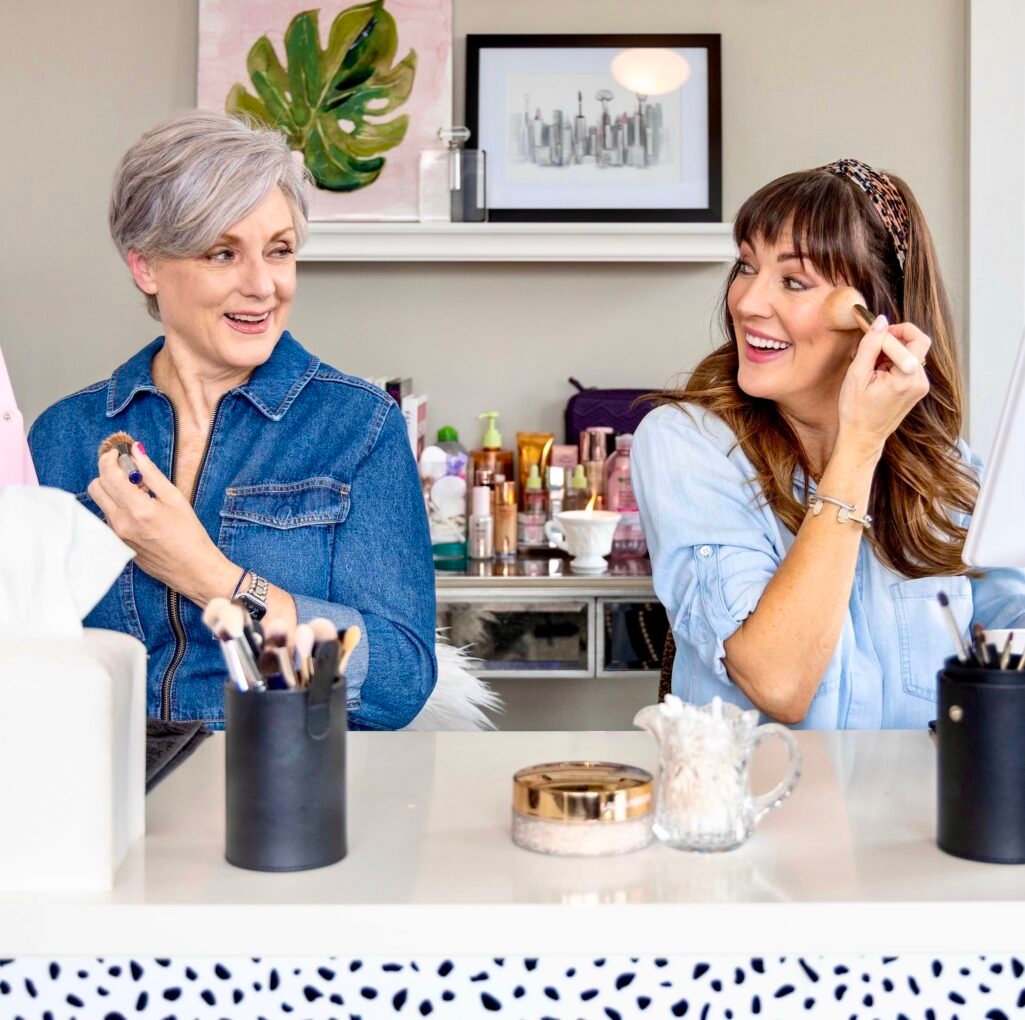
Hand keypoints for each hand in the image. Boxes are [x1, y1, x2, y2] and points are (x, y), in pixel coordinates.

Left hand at [88, 442, 233, 601]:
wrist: (192, 569)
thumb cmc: (190, 534)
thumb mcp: (175, 498)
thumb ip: (152, 473)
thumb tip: (137, 451)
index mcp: (138, 508)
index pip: (109, 475)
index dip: (110, 458)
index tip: (119, 452)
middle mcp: (121, 522)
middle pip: (96, 486)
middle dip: (107, 472)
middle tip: (128, 470)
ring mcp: (117, 534)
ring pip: (100, 502)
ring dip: (113, 490)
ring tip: (139, 492)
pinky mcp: (118, 542)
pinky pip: (108, 516)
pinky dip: (118, 505)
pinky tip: (139, 509)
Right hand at [837, 315, 930, 458]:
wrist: (863, 438)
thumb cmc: (856, 411)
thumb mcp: (857, 376)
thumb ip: (870, 345)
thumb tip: (881, 321)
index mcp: (907, 378)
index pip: (904, 340)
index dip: (884, 333)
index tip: (867, 328)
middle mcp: (920, 381)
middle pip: (917, 342)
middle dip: (894, 337)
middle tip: (873, 341)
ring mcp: (921, 385)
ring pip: (913, 352)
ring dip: (892, 350)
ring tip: (871, 363)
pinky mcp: (917, 388)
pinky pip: (910, 364)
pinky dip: (894, 361)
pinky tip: (877, 372)